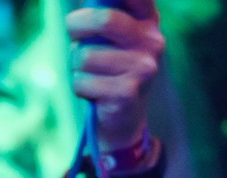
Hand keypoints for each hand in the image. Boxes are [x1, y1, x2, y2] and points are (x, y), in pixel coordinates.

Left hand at [65, 0, 163, 151]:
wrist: (124, 118)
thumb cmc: (109, 67)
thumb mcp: (110, 36)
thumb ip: (101, 10)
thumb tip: (85, 4)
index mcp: (148, 20)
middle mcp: (152, 41)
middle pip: (104, 19)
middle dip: (76, 26)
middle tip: (74, 35)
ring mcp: (143, 69)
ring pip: (85, 56)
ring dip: (76, 66)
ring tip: (90, 73)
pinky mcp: (127, 94)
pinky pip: (82, 82)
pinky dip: (79, 87)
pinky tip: (94, 92)